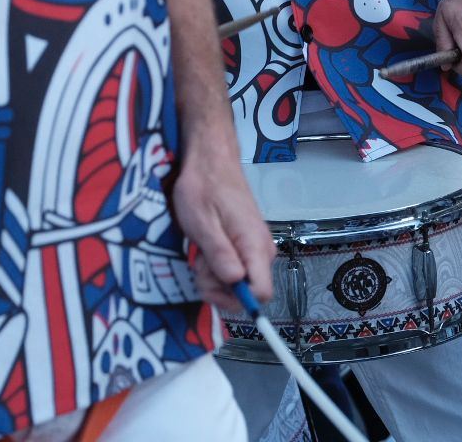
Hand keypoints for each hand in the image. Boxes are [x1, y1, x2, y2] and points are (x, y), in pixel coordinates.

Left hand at [169, 142, 273, 311]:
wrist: (211, 160)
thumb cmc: (204, 187)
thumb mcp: (202, 223)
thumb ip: (220, 254)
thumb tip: (234, 282)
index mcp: (254, 245)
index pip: (261, 293)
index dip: (238, 300)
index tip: (213, 287)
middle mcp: (261, 249)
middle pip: (250, 292)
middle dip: (221, 289)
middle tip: (200, 267)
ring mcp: (255, 247)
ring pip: (241, 282)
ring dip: (217, 278)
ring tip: (201, 255)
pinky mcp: (247, 244)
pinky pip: (237, 269)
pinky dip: (219, 267)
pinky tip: (207, 251)